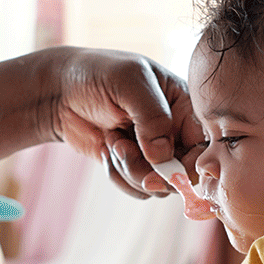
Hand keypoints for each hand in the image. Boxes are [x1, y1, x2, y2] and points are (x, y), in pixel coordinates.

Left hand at [51, 48, 202, 197]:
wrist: (59, 91)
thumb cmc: (96, 75)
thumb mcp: (129, 82)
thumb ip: (152, 115)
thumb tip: (162, 156)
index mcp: (184, 105)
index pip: (204, 145)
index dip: (189, 162)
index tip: (163, 166)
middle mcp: (174, 130)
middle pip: (183, 172)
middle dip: (152, 169)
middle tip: (123, 148)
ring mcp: (153, 151)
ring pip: (159, 185)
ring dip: (131, 170)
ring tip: (112, 141)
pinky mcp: (133, 165)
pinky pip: (138, 188)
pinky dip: (119, 176)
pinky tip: (106, 150)